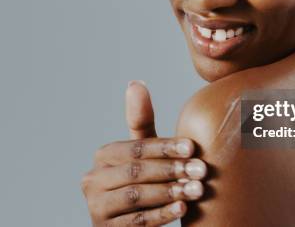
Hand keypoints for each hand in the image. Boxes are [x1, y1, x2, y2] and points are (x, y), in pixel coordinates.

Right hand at [82, 81, 206, 226]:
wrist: (132, 225)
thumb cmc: (144, 183)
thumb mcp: (143, 155)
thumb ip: (141, 123)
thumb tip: (136, 83)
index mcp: (103, 157)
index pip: (135, 148)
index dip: (165, 147)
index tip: (193, 147)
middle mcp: (93, 180)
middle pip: (136, 172)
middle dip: (171, 170)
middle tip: (201, 170)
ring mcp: (97, 208)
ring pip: (136, 196)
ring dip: (169, 192)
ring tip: (197, 189)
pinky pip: (137, 222)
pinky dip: (161, 215)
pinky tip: (183, 209)